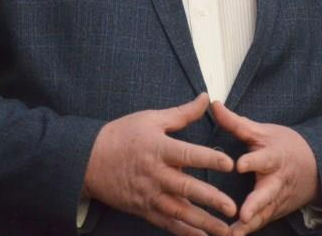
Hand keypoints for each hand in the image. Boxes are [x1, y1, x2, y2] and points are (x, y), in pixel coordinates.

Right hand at [84, 93, 236, 235]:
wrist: (88, 159)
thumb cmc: (121, 135)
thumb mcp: (151, 119)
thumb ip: (182, 113)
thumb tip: (206, 98)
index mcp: (158, 148)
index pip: (188, 154)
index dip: (209, 159)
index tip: (230, 164)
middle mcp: (155, 174)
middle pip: (186, 188)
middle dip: (211, 199)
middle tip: (232, 208)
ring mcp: (149, 194)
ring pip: (179, 212)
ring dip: (203, 222)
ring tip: (225, 230)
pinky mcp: (144, 209)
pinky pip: (167, 223)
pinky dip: (184, 232)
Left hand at [211, 101, 319, 234]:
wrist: (315, 167)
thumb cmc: (282, 145)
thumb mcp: (263, 131)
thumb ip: (237, 122)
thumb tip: (214, 104)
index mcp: (274, 156)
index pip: (264, 158)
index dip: (253, 162)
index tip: (239, 165)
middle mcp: (276, 180)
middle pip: (267, 193)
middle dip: (256, 204)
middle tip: (244, 214)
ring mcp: (277, 198)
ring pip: (264, 213)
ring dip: (249, 225)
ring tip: (233, 233)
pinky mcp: (274, 211)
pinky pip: (261, 223)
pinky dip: (248, 231)